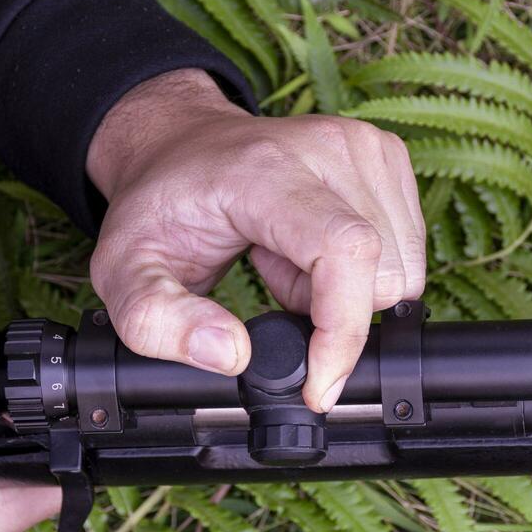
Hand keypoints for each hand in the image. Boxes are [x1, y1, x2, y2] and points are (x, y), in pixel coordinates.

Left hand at [88, 68, 425, 411]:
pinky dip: (365, 267)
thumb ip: (158, 323)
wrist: (179, 147)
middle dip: (333, 312)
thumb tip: (231, 354)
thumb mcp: (124, 274)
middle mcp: (328, 148)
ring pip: (402, 267)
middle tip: (273, 284)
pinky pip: (407, 246)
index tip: (318, 384)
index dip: (344, 331)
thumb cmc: (160, 206)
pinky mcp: (386, 155)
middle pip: (382, 273)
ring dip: (350, 290)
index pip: (345, 251)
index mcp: (265, 171)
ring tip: (287, 262)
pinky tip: (310, 246)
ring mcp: (364, 147)